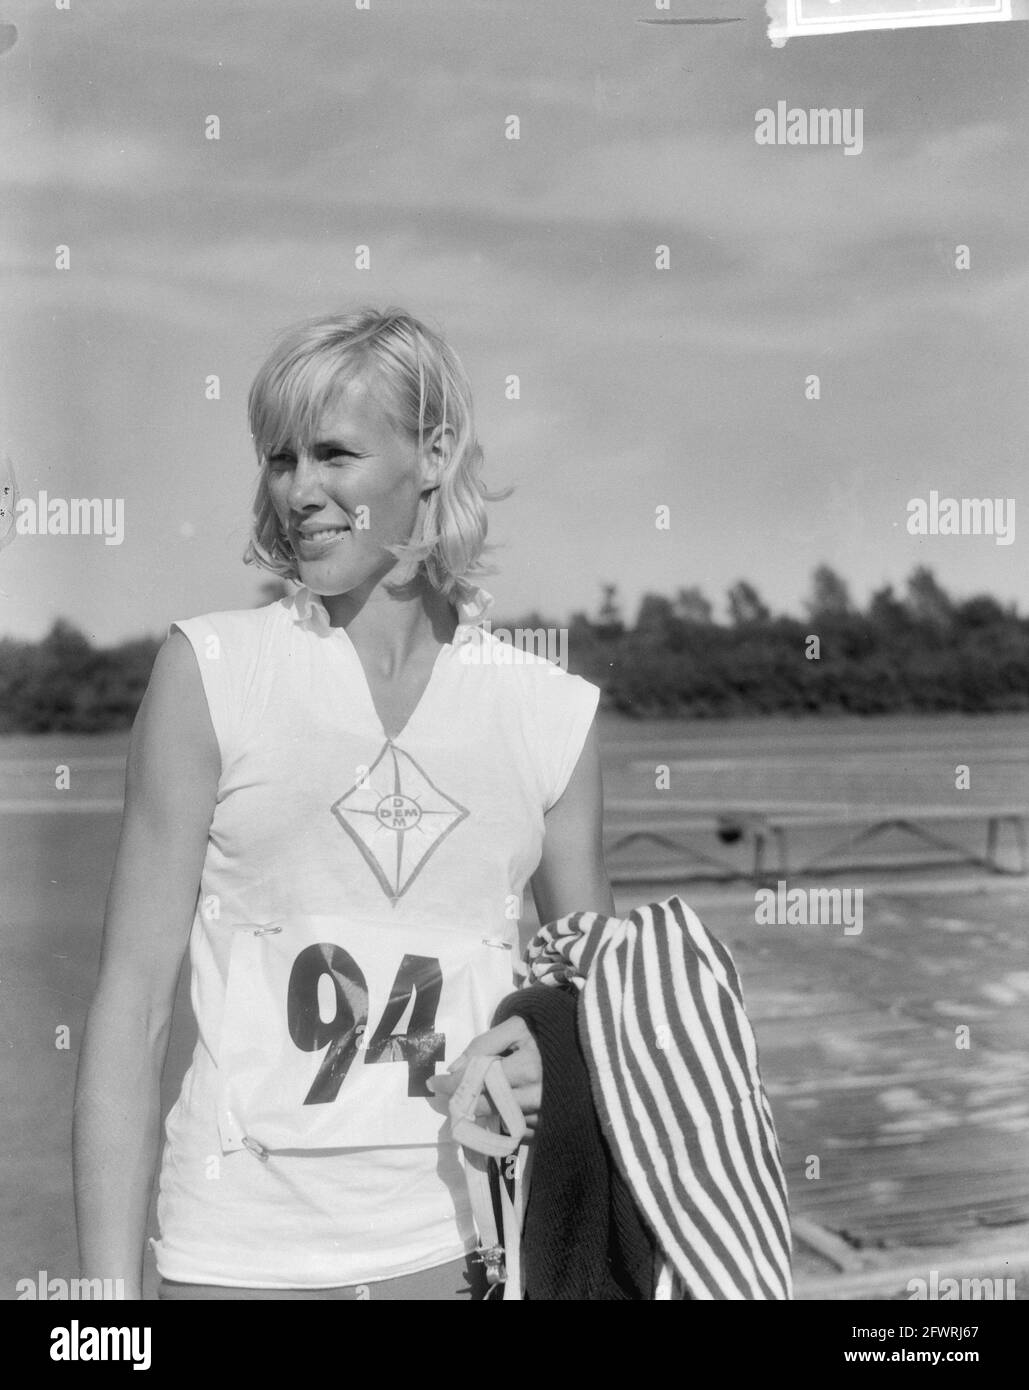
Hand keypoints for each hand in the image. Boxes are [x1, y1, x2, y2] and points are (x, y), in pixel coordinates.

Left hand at [426, 1016, 541, 1136]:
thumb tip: (454, 1069)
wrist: (588, 1047)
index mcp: (529, 1067)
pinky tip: (501, 1110)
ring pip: (501, 1122)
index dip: (452, 1083)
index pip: (479, 1080)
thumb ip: (484, 1044)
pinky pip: (519, 1132)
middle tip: (447, 1097)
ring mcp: (547, 1116)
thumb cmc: (548, 1032)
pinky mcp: (552, 1130)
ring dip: (482, 1114)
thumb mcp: (517, 1026)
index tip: (433, 1083)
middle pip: (487, 1106)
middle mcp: (539, 1096)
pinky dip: (504, 1123)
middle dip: (463, 1101)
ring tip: (470, 1103)